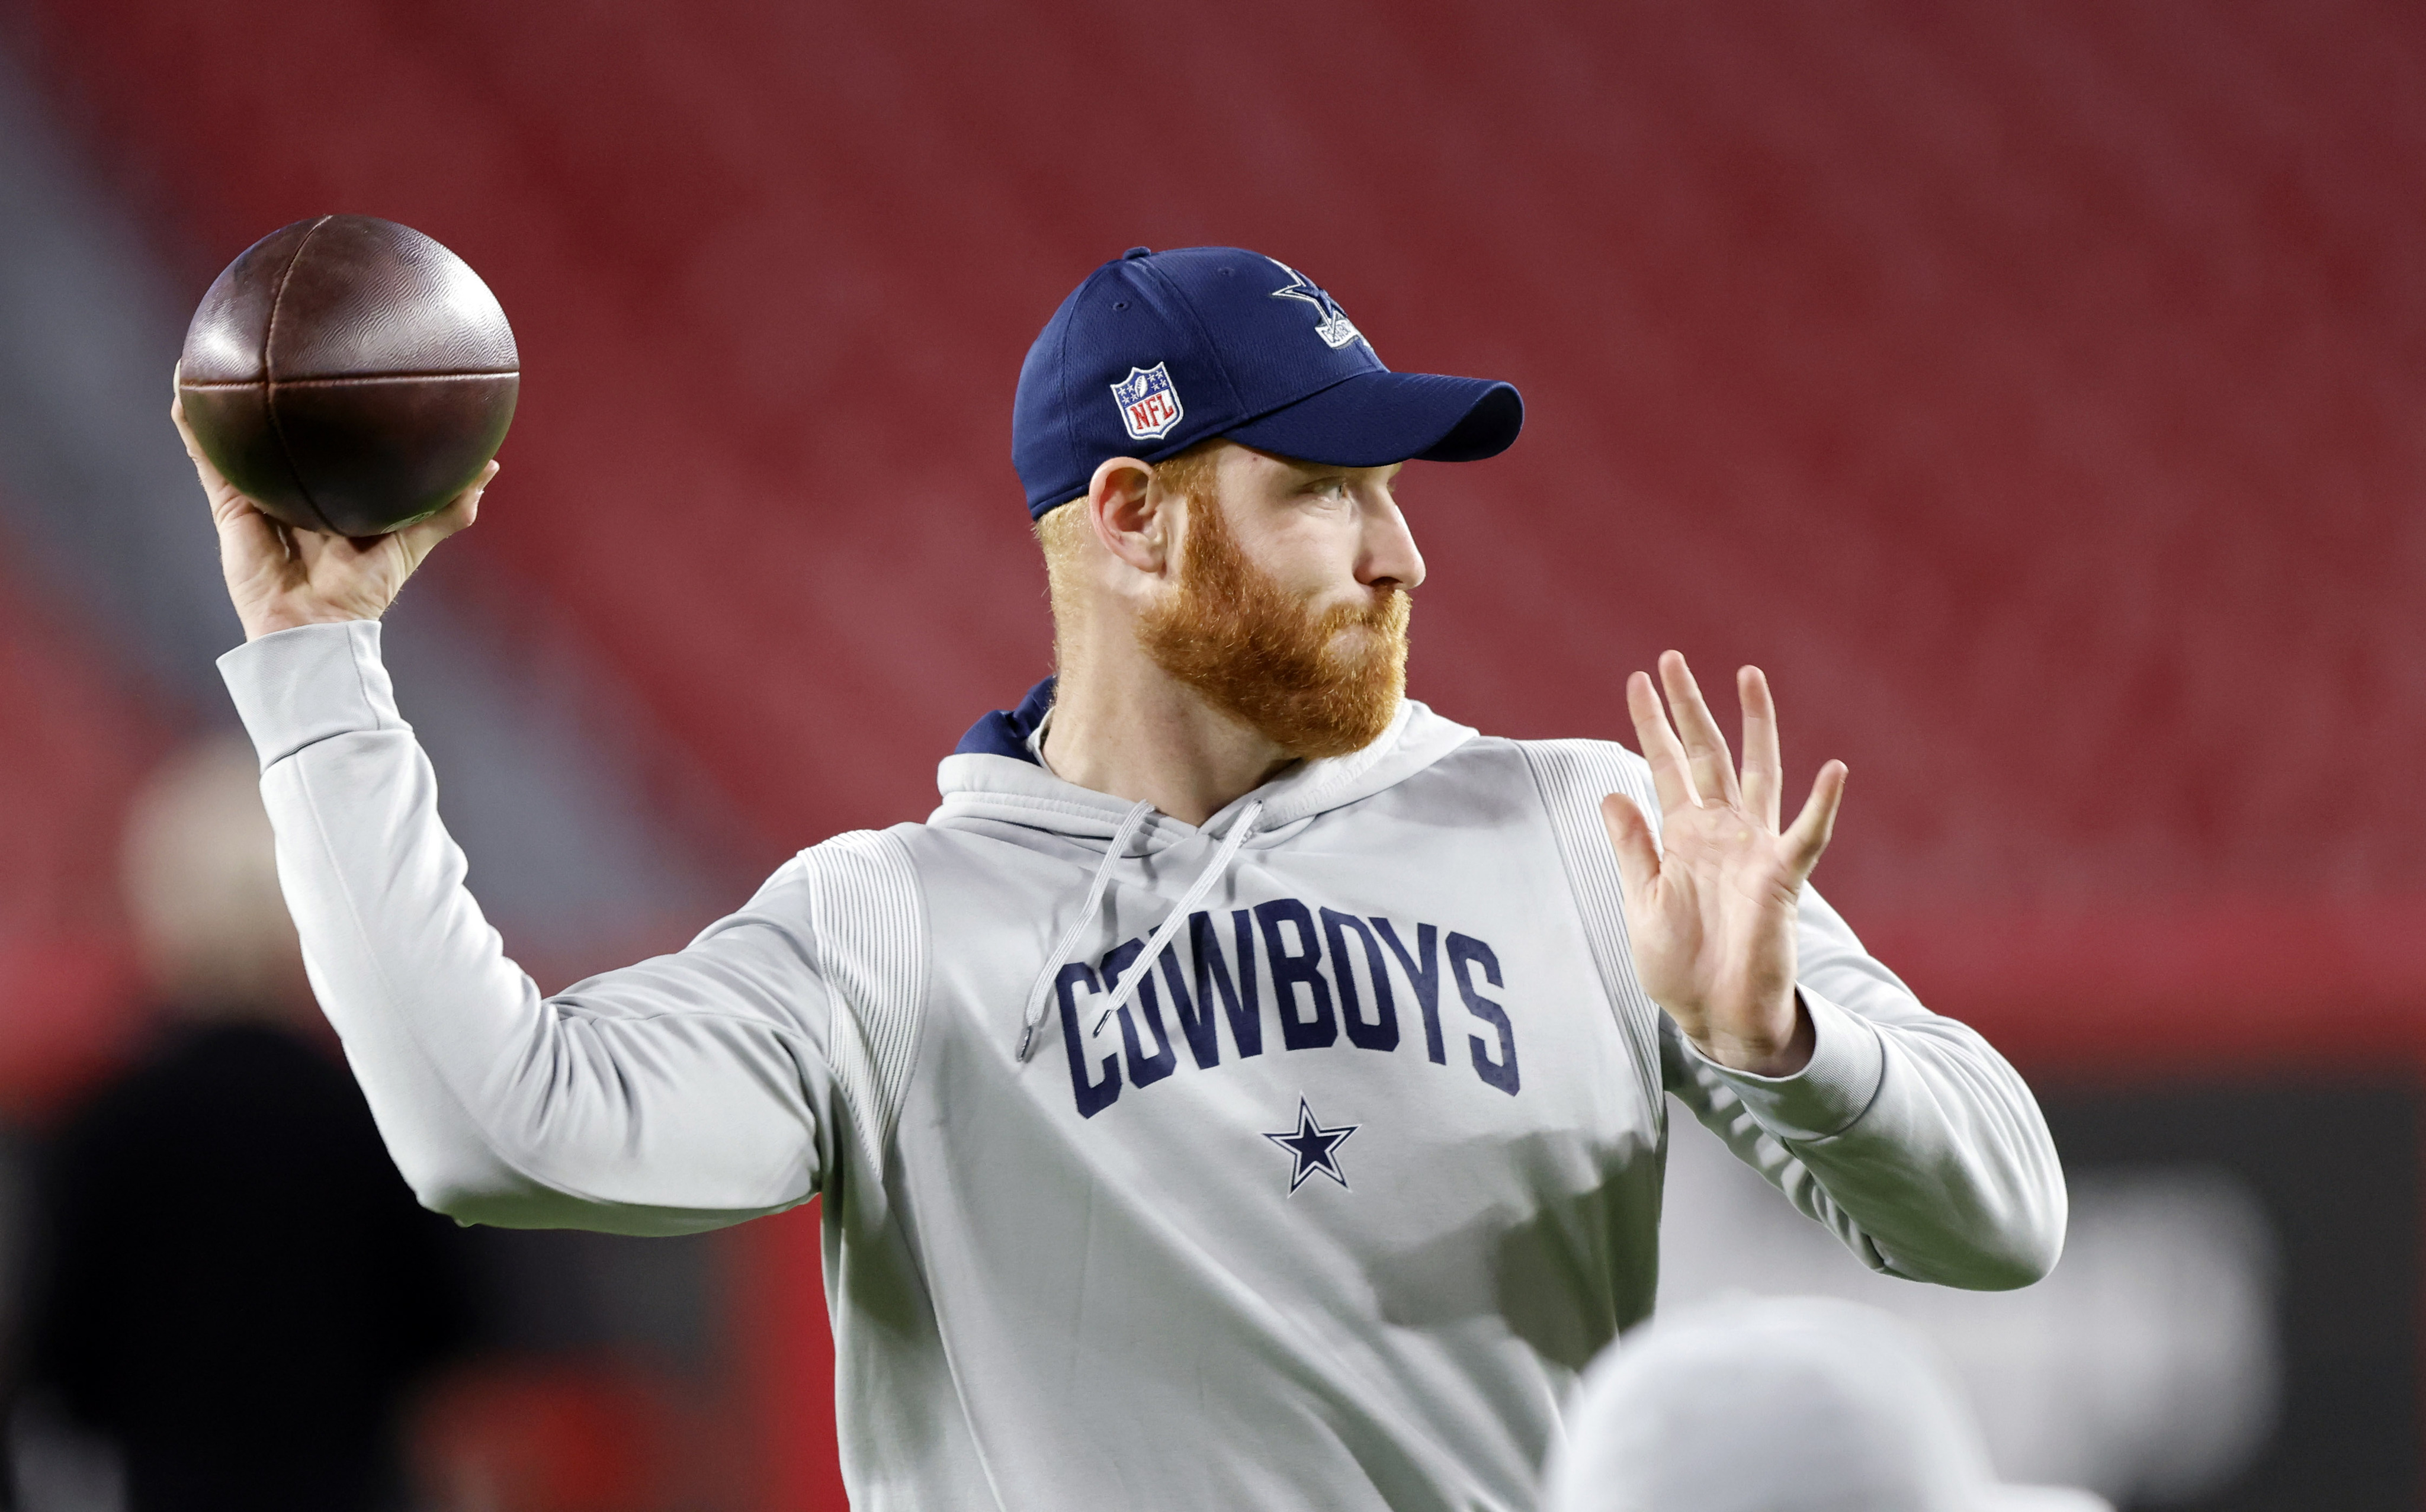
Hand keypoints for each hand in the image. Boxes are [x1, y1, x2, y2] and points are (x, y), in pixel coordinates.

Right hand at [173, 365, 492, 640]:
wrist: (315, 625)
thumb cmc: (364, 591)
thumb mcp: (411, 542)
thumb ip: (447, 509)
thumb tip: (490, 467)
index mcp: (332, 493)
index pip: (331, 445)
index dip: (331, 412)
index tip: (337, 366)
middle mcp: (293, 487)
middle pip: (282, 432)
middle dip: (276, 393)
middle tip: (279, 342)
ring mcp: (258, 491)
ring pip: (236, 434)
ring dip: (224, 395)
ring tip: (219, 348)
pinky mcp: (229, 502)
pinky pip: (206, 454)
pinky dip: (191, 420)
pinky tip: (184, 382)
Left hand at [1598, 652, 1846, 1075]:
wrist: (1716, 1017)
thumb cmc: (1680, 966)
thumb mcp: (1642, 901)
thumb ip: (1632, 847)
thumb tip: (1612, 792)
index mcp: (1683, 836)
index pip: (1664, 766)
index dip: (1652, 724)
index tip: (1638, 681)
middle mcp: (1721, 832)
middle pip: (1707, 755)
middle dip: (1690, 708)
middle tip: (1672, 658)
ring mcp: (1754, 850)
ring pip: (1757, 774)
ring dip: (1755, 726)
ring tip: (1749, 676)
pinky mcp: (1783, 878)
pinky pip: (1808, 835)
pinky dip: (1822, 804)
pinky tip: (1833, 769)